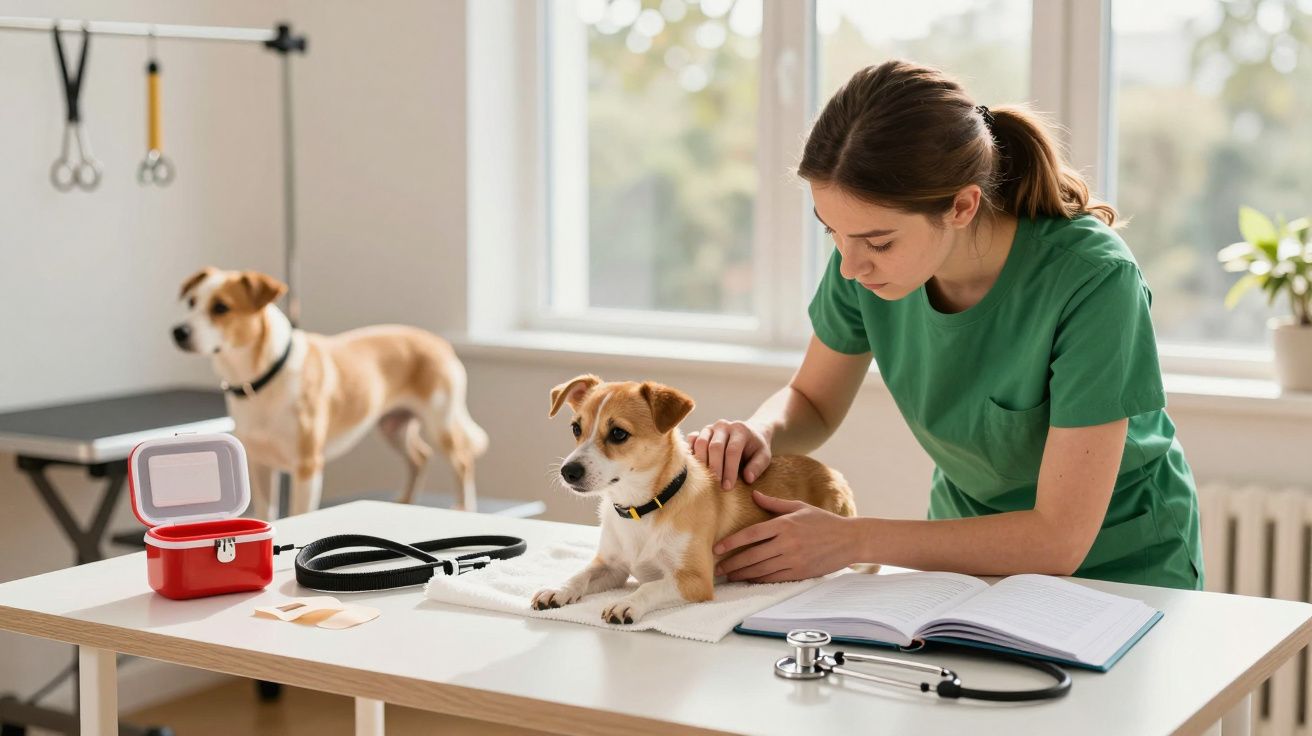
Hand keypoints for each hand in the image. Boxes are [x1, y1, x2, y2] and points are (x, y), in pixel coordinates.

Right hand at [687, 419, 771, 489]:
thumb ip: (758, 466)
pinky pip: (691, 439)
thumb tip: (748, 478)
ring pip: (701, 443)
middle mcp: (723, 425)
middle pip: (715, 447)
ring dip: (702, 463)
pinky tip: (695, 467)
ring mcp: (710, 427)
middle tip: (717, 485)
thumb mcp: (764, 456)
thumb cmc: (756, 447)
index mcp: (740, 429)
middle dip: (715, 468)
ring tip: (706, 479)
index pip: (732, 450)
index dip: (729, 470)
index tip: (728, 487)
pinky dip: (691, 452)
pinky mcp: (701, 432)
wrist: (750, 432)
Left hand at [713, 491, 857, 582]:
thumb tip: (754, 495)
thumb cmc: (824, 521)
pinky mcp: (800, 572)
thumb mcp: (800, 507)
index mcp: (785, 524)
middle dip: (732, 564)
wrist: (849, 540)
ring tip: (729, 577)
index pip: (752, 534)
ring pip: (761, 570)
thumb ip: (774, 503)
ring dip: (742, 574)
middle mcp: (787, 543)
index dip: (732, 542)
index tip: (717, 548)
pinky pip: (774, 578)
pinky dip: (759, 580)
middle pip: (752, 555)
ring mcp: (793, 560)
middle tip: (718, 569)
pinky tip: (749, 580)